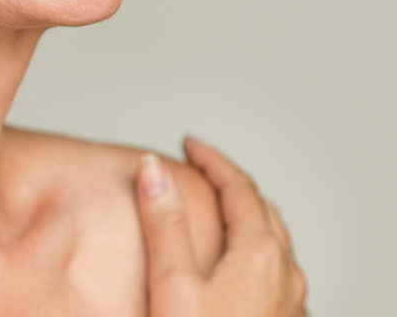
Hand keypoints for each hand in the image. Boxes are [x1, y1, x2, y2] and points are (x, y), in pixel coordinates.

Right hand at [136, 137, 306, 316]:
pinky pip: (274, 272)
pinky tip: (232, 264)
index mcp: (261, 257)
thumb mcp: (172, 284)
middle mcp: (286, 276)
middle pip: (261, 210)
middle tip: (198, 170)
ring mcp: (291, 303)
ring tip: (213, 210)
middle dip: (229, 184)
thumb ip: (164, 223)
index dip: (211, 160)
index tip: (188, 145)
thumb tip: (154, 168)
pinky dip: (251, 250)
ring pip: (272, 243)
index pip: (240, 187)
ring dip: (243, 217)